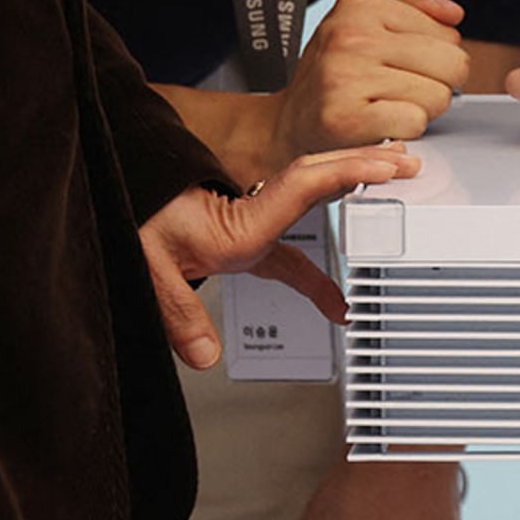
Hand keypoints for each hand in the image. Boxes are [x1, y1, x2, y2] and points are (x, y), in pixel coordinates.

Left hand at [140, 144, 419, 368]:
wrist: (111, 194)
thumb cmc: (130, 220)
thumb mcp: (148, 267)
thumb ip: (180, 313)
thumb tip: (205, 353)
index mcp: (239, 223)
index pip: (302, 186)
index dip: (345, 173)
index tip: (382, 167)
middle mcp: (252, 213)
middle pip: (319, 179)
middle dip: (366, 169)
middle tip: (407, 165)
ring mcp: (251, 216)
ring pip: (314, 191)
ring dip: (354, 181)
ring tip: (391, 178)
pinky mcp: (245, 226)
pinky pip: (299, 220)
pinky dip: (324, 231)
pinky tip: (336, 275)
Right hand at [270, 0, 473, 165]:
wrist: (289, 122)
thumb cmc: (339, 73)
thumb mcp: (372, 23)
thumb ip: (418, 4)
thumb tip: (453, 12)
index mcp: (362, 5)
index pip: (450, 35)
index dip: (436, 58)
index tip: (402, 65)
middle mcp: (351, 35)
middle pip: (453, 64)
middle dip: (438, 84)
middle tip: (402, 90)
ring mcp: (345, 75)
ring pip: (438, 96)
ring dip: (422, 110)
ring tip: (388, 106)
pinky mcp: (344, 116)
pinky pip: (415, 121)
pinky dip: (406, 130)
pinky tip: (381, 124)